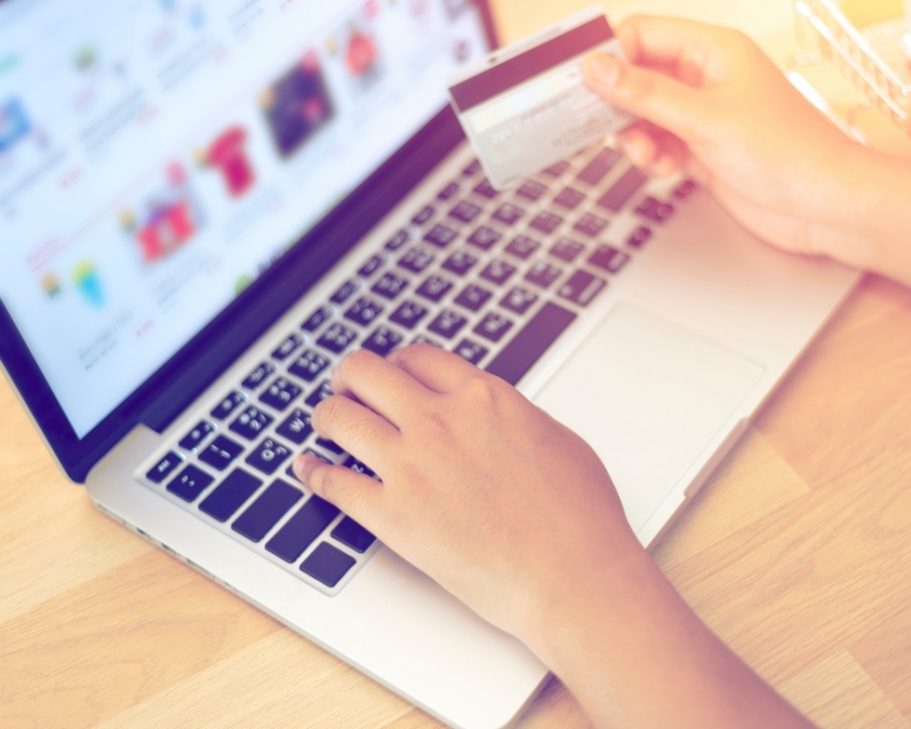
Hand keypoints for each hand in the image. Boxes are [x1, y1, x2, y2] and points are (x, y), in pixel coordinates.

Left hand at [292, 345, 643, 643]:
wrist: (572, 577)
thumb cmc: (579, 517)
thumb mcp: (557, 437)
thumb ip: (512, 415)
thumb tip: (491, 414)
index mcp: (483, 396)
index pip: (417, 356)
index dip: (396, 361)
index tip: (391, 372)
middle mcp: (441, 421)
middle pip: (365, 371)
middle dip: (350, 377)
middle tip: (347, 389)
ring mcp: (411, 466)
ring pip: (337, 417)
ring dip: (326, 416)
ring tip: (325, 424)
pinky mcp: (392, 516)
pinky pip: (331, 481)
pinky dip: (312, 472)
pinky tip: (307, 468)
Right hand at [583, 16, 876, 266]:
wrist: (824, 205)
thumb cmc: (789, 152)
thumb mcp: (704, 118)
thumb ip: (645, 93)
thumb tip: (598, 67)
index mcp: (714, 50)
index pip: (645, 34)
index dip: (611, 54)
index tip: (583, 81)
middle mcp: (708, 78)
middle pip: (640, 76)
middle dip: (619, 103)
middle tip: (599, 124)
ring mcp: (704, 116)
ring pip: (645, 115)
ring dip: (635, 137)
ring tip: (645, 155)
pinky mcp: (703, 150)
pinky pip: (659, 144)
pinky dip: (652, 157)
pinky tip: (664, 169)